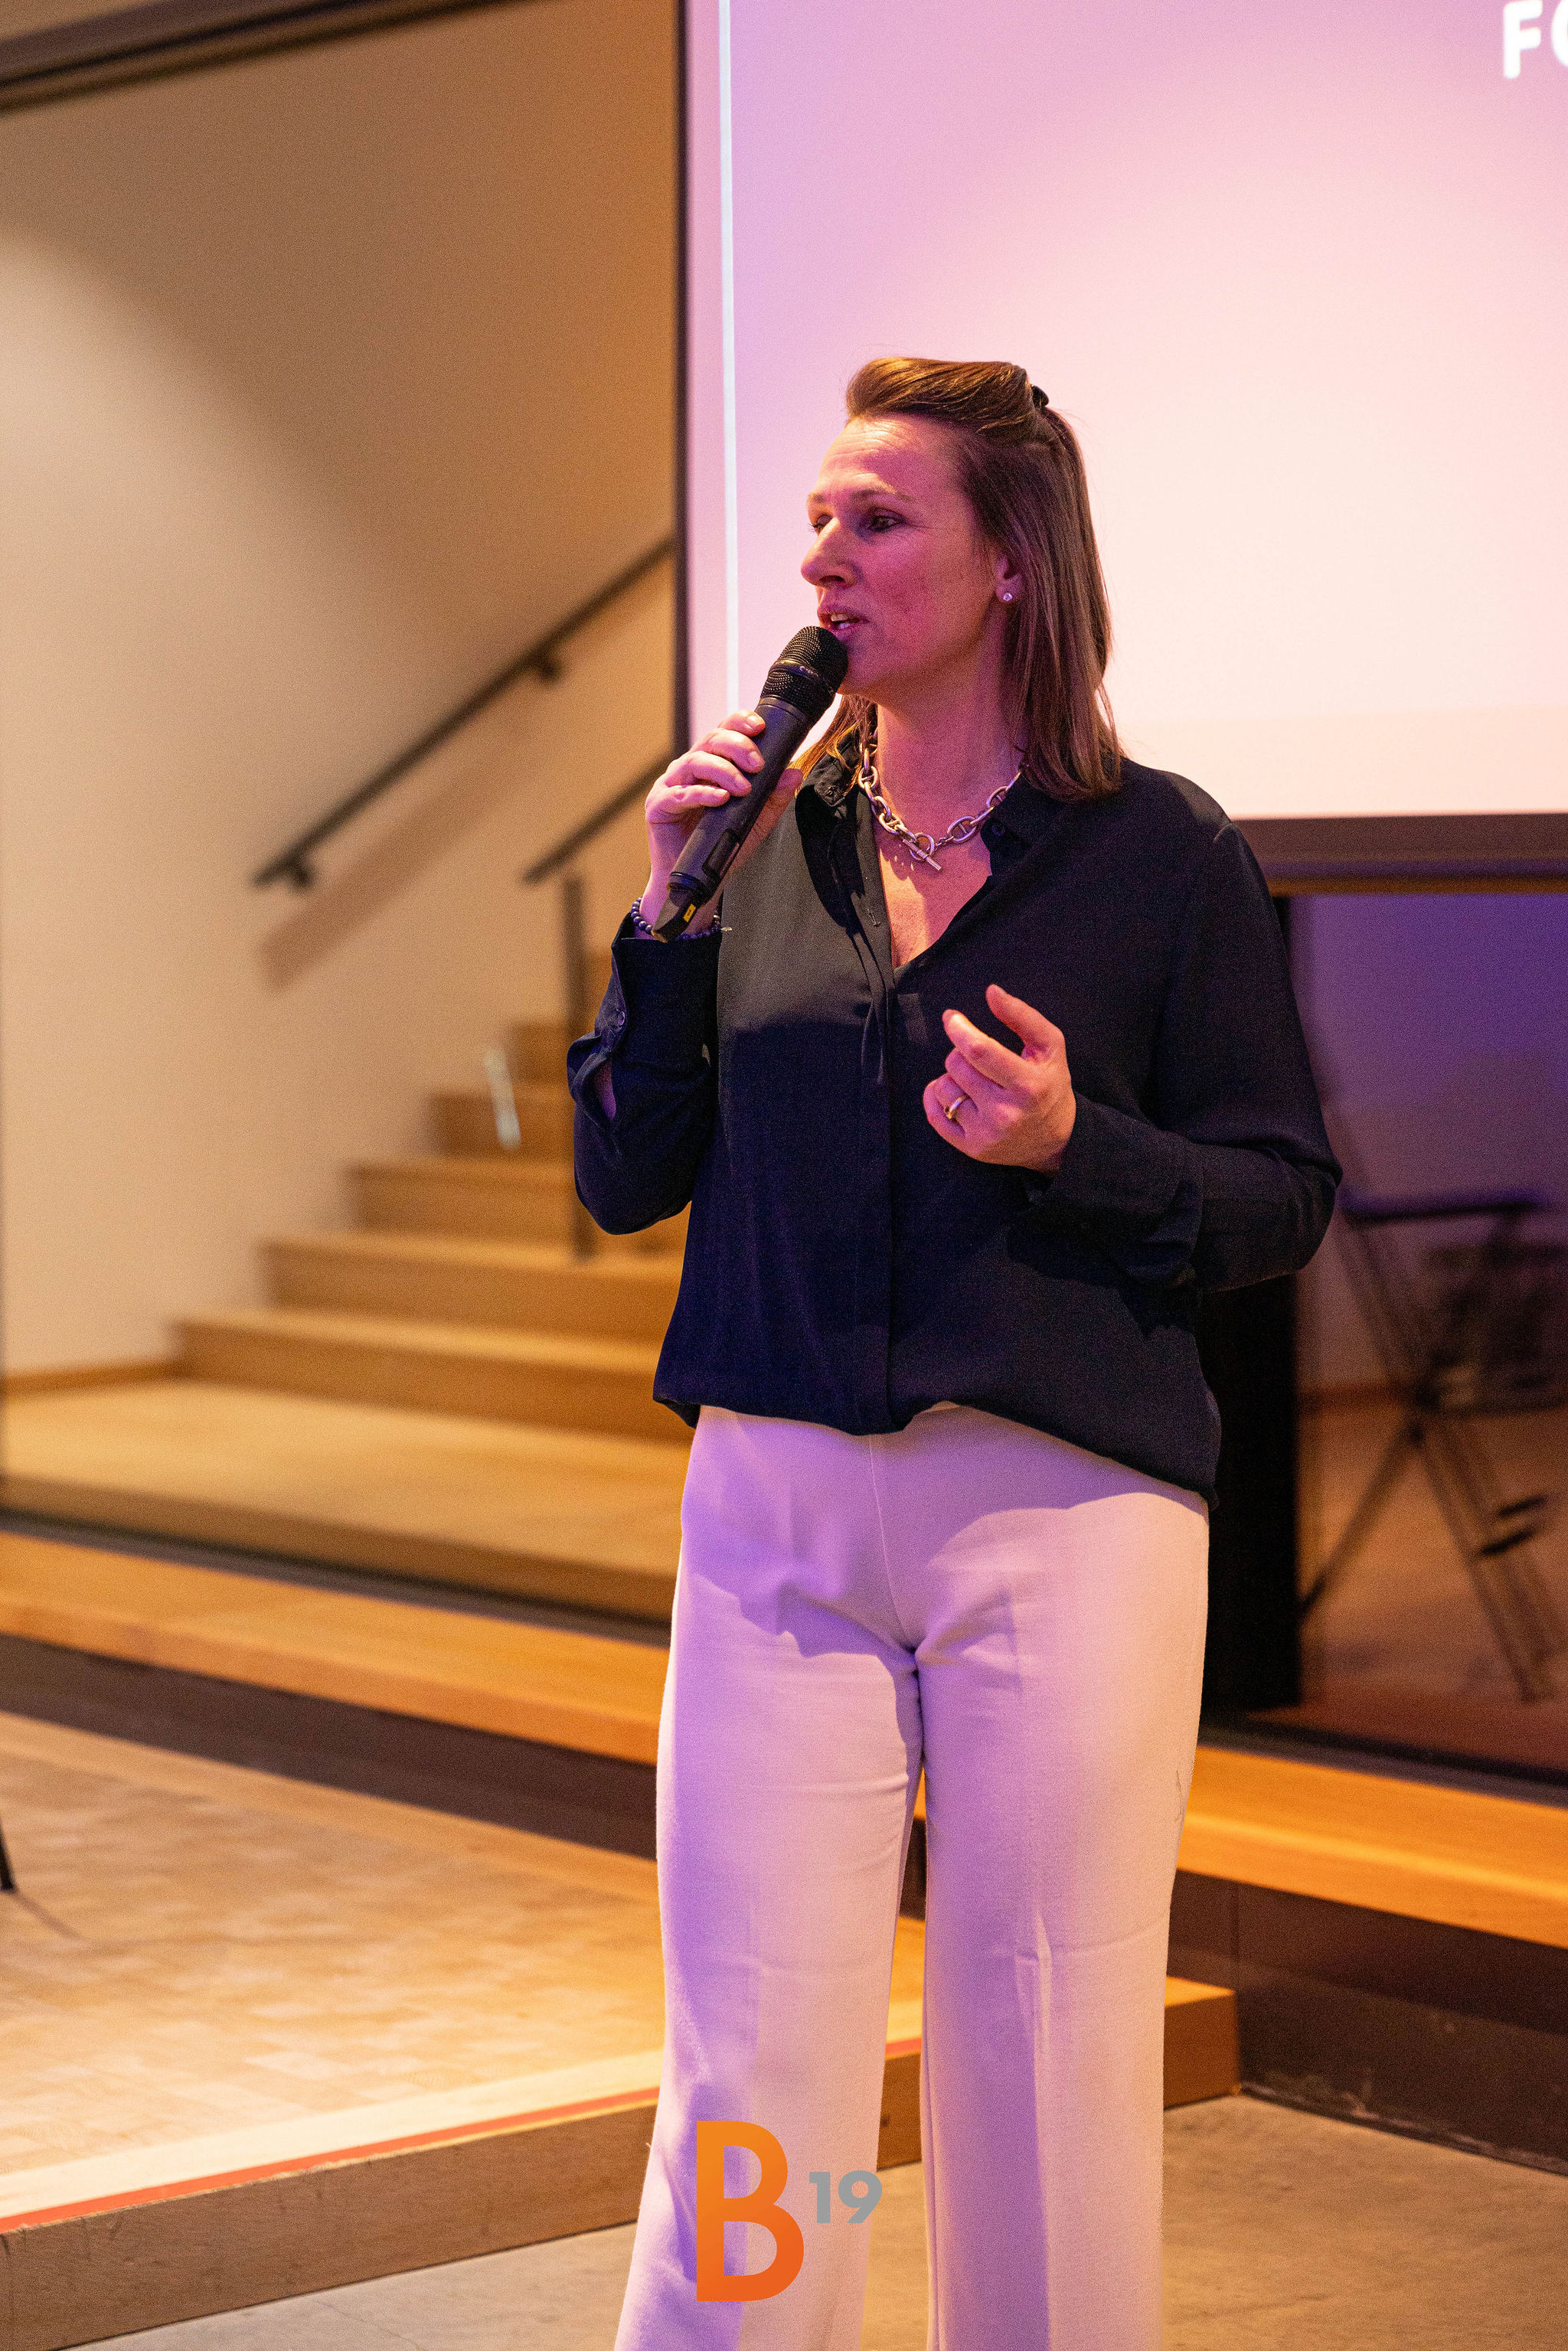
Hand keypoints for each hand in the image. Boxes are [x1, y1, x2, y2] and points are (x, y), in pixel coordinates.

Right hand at [638, 710, 800, 933]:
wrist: (698, 881)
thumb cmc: (720, 846)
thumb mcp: (755, 820)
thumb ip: (773, 797)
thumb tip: (793, 773)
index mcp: (710, 765)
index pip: (723, 731)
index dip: (740, 723)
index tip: (760, 727)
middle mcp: (689, 769)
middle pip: (710, 740)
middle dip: (737, 747)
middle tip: (757, 764)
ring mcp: (671, 785)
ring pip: (695, 761)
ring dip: (723, 771)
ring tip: (743, 788)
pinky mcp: (658, 806)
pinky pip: (679, 793)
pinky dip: (702, 794)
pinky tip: (721, 799)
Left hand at [923, 983, 1076, 1172]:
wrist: (1056, 1141)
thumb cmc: (1050, 1085)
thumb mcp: (1049, 1047)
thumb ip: (1022, 1016)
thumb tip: (991, 991)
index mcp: (1028, 1084)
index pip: (979, 1050)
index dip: (960, 1029)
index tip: (952, 1017)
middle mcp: (1006, 1113)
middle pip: (957, 1065)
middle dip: (961, 1053)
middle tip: (979, 1059)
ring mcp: (987, 1133)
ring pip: (944, 1088)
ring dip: (952, 1077)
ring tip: (974, 1081)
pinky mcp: (971, 1148)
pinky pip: (935, 1114)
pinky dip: (936, 1097)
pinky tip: (953, 1092)